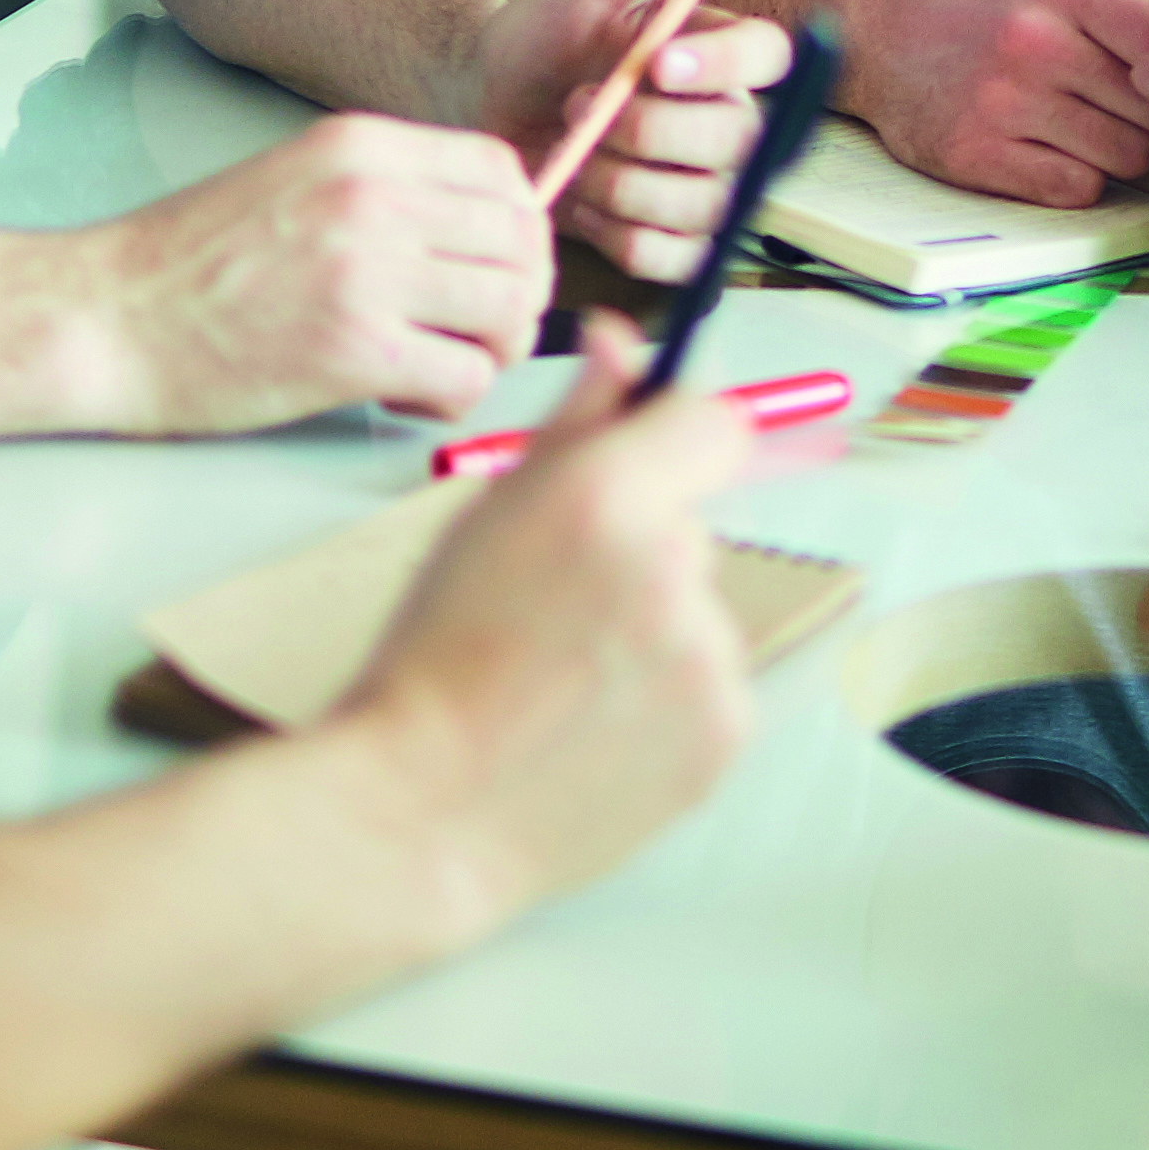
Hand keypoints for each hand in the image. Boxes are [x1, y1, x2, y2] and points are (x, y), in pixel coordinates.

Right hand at [75, 117, 556, 429]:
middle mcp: (374, 197)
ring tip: (441, 366)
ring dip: (493, 350)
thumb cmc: (188, 264)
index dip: (518, 227)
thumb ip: (381, 191)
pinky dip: (454, 398)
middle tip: (478, 332)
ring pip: (510, 308)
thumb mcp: (293, 181)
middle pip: (522, 240)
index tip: (491, 268)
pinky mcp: (351, 350)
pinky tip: (408, 398)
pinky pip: (468, 375)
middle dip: (519, 297)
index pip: (502, 171)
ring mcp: (365, 271)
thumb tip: (472, 230)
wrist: (101, 316)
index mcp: (361, 147)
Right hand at [332, 317, 763, 921]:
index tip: (653, 460)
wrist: (422, 810)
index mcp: (608, 497)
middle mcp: (673, 569)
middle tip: (561, 605)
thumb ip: (573, 418)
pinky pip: (715, 689)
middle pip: (694, 525)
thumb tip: (622, 339)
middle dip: (645, 550)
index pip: (714, 419)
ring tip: (568, 680)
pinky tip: (596, 724)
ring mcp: (708, 659)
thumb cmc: (433, 660)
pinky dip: (669, 702)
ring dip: (657, 630)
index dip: (680, 435)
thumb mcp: (485, 513)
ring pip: (702, 612)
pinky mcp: (725, 735)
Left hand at [462, 0, 790, 281]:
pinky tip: (580, 194)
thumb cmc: (548, 28)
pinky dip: (615, 230)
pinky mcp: (671, 243)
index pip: (767, 58)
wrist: (487, 95)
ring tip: (574, 145)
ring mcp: (703, 187)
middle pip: (737, 141)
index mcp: (722, 53)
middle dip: (648, 129)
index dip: (722, 65)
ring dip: (622, 179)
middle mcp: (728, 122)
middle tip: (581, 101)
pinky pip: (669, 257)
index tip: (655, 62)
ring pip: (701, 205)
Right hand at [841, 0, 1148, 207]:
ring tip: (1087, 118)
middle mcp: (1034, 42)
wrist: (880, 25)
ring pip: (1125, 157)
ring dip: (1120, 147)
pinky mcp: (974, 156)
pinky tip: (1052, 146)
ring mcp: (1002, 103)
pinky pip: (1075, 190)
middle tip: (1131, 100)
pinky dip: (1077, 177)